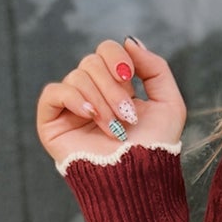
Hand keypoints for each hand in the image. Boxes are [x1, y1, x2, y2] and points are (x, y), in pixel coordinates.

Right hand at [34, 36, 186, 168]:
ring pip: (77, 78)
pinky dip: (72, 99)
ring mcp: (71, 109)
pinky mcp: (52, 123)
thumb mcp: (170, 103)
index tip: (130, 78)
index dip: (117, 57)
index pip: (105, 50)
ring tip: (115, 130)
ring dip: (101, 102)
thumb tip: (129, 41)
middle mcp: (92, 95)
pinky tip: (89, 115)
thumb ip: (156, 68)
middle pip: (91, 62)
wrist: (139, 180)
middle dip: (112, 87)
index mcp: (116, 88)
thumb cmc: (157, 148)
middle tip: (128, 116)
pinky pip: (53, 93)